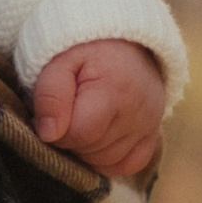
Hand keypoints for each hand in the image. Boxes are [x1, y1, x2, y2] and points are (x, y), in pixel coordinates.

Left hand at [31, 38, 165, 178]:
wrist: (120, 37)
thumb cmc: (82, 48)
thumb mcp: (58, 60)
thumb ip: (50, 95)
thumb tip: (48, 134)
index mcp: (113, 91)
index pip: (78, 135)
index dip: (56, 130)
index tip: (51, 113)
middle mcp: (137, 112)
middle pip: (92, 150)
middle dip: (71, 138)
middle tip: (67, 112)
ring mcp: (149, 125)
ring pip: (107, 161)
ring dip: (87, 148)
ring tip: (81, 119)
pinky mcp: (153, 133)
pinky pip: (129, 164)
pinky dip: (108, 158)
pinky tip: (97, 139)